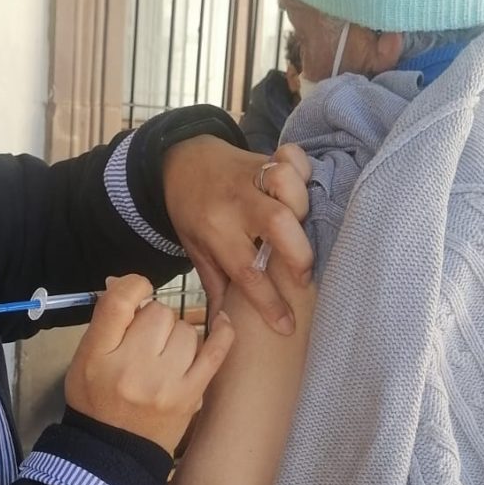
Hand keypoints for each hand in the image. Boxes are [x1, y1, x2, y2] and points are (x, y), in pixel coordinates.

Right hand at [65, 275, 235, 453]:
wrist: (114, 451)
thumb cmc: (97, 399)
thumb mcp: (85, 357)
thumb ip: (107, 319)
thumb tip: (125, 284)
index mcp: (98, 356)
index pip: (120, 301)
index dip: (133, 286)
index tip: (137, 291)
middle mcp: (133, 369)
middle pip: (158, 312)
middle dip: (153, 318)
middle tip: (145, 339)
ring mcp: (166, 383)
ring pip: (185, 329)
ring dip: (176, 333)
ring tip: (163, 353)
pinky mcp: (192, 394)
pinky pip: (215, 351)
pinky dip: (222, 332)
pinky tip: (222, 321)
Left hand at [163, 139, 312, 334]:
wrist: (179, 162)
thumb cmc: (192, 213)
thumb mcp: (196, 250)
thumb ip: (215, 286)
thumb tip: (224, 329)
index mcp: (214, 230)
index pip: (245, 270)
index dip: (269, 302)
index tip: (287, 326)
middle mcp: (234, 203)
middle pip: (275, 222)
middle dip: (298, 253)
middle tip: (303, 276)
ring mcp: (250, 176)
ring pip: (283, 181)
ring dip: (300, 203)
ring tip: (303, 225)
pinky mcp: (263, 159)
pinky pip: (290, 155)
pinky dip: (302, 167)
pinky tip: (304, 185)